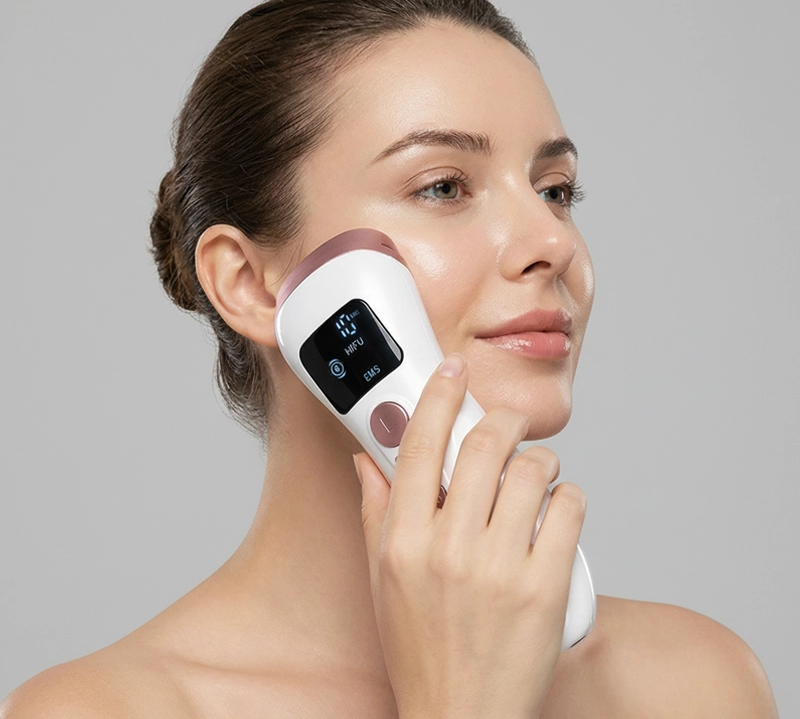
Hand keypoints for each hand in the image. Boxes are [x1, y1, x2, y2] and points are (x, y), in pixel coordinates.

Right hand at [353, 353, 585, 718]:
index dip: (437, 397)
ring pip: (532, 470)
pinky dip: (568, 496)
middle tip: (506, 424)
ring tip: (534, 473)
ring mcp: (501, 568)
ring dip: (538, 459)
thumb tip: (368, 460)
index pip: (418, 446)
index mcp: (403, 542)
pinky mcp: (546, 586)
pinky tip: (555, 507)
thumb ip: (375, 512)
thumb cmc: (421, 650)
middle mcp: (449, 549)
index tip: (453, 373)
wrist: (463, 717)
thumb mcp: (381, 581)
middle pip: (483, 446)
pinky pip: (569, 508)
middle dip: (500, 421)